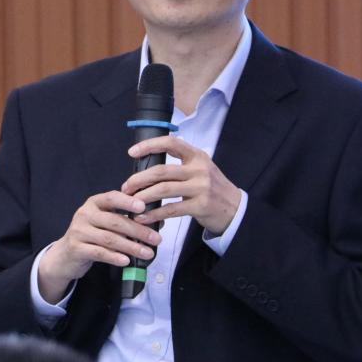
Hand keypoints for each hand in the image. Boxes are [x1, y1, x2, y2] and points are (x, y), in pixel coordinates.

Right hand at [37, 190, 161, 302]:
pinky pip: (99, 252)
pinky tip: (127, 261)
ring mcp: (79, 231)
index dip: (127, 202)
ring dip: (131, 246)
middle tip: (156, 239)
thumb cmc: (91, 236)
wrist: (64, 255)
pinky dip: (115, 257)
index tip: (143, 207)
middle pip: (115, 221)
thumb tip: (158, 221)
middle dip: (138, 230)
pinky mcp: (76, 248)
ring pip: (109, 238)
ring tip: (147, 253)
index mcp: (94, 203)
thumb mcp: (105, 223)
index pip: (112, 198)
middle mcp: (85, 214)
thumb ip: (126, 220)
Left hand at [121, 136, 241, 235]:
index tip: (132, 152)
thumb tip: (148, 168)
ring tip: (131, 203)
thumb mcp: (200, 169)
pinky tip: (143, 217)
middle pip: (162, 170)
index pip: (171, 143)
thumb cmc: (212, 188)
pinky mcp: (200, 205)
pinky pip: (171, 209)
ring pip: (164, 189)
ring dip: (143, 196)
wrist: (235, 209)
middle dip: (139, 179)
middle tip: (126, 186)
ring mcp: (201, 187)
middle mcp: (199, 169)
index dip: (149, 145)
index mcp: (197, 156)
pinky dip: (154, 214)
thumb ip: (180, 165)